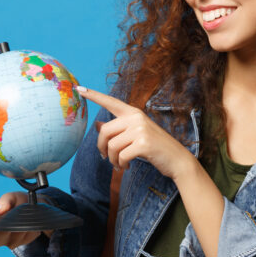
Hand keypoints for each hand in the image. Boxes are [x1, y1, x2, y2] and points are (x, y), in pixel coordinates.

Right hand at [0, 191, 52, 247]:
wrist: (33, 206)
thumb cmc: (16, 202)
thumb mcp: (11, 198)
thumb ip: (4, 202)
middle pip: (2, 238)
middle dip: (10, 227)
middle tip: (18, 216)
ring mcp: (12, 242)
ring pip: (16, 238)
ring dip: (23, 227)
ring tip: (27, 216)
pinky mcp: (25, 242)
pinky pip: (28, 237)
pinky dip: (31, 229)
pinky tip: (33, 221)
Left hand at [77, 85, 196, 180]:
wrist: (177, 159)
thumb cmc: (155, 147)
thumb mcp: (135, 134)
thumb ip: (117, 129)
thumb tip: (97, 125)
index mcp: (133, 113)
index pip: (110, 102)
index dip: (94, 96)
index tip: (78, 89)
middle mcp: (136, 117)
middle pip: (105, 131)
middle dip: (102, 148)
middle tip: (105, 158)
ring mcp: (141, 129)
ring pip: (112, 146)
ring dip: (112, 160)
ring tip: (119, 165)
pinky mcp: (143, 143)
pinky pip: (121, 156)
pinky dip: (121, 165)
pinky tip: (126, 167)